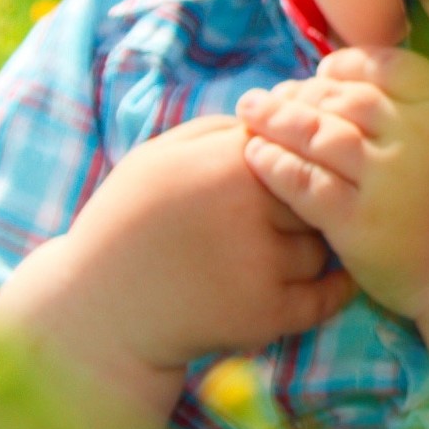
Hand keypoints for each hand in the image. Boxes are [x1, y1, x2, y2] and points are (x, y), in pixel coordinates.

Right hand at [4, 113, 353, 388]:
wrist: (95, 311)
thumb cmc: (127, 224)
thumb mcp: (159, 157)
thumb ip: (221, 131)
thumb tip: (282, 116)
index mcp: (227, 163)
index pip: (302, 145)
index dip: (298, 162)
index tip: (288, 178)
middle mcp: (249, 208)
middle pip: (318, 195)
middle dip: (306, 206)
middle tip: (284, 218)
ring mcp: (260, 263)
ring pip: (320, 245)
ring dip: (307, 250)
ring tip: (272, 256)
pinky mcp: (266, 313)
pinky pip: (327, 296)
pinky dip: (332, 289)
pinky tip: (329, 280)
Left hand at [235, 47, 428, 328]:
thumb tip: (366, 78)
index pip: (385, 67)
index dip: (346, 66)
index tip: (322, 74)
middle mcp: (421, 139)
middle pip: (346, 99)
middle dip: (303, 92)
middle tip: (273, 95)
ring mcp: (389, 182)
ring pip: (319, 135)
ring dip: (278, 120)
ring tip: (252, 114)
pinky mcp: (360, 225)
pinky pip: (305, 184)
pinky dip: (275, 166)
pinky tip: (257, 156)